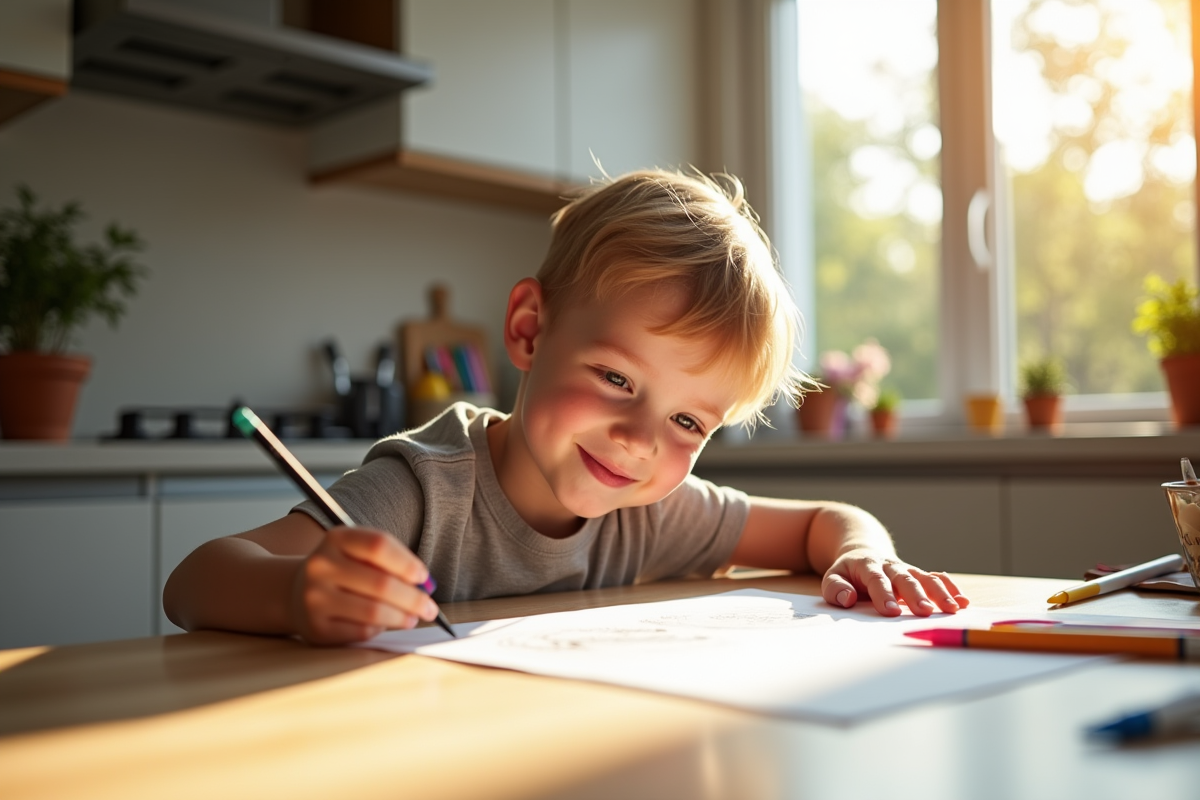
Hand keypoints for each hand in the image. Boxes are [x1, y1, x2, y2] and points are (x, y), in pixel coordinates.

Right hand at [289, 526, 440, 644]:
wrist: (295, 592)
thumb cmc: (342, 571)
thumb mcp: (358, 553)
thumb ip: (390, 563)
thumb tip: (425, 587)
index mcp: (336, 538)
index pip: (379, 545)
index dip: (407, 562)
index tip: (423, 577)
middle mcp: (321, 565)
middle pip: (381, 583)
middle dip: (414, 598)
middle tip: (430, 608)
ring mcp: (315, 598)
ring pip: (373, 611)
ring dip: (402, 617)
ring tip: (413, 618)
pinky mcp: (316, 627)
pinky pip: (361, 631)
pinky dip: (380, 629)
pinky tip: (384, 624)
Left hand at [821, 549, 968, 616]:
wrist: (863, 551)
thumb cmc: (848, 572)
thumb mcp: (833, 577)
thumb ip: (835, 588)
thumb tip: (847, 599)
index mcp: (867, 566)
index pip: (876, 580)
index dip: (884, 594)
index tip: (891, 611)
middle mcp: (890, 566)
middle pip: (905, 578)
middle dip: (915, 595)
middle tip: (924, 612)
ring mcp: (907, 569)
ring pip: (926, 577)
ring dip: (940, 593)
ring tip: (953, 609)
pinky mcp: (919, 574)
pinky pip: (938, 578)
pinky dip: (952, 589)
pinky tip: (963, 602)